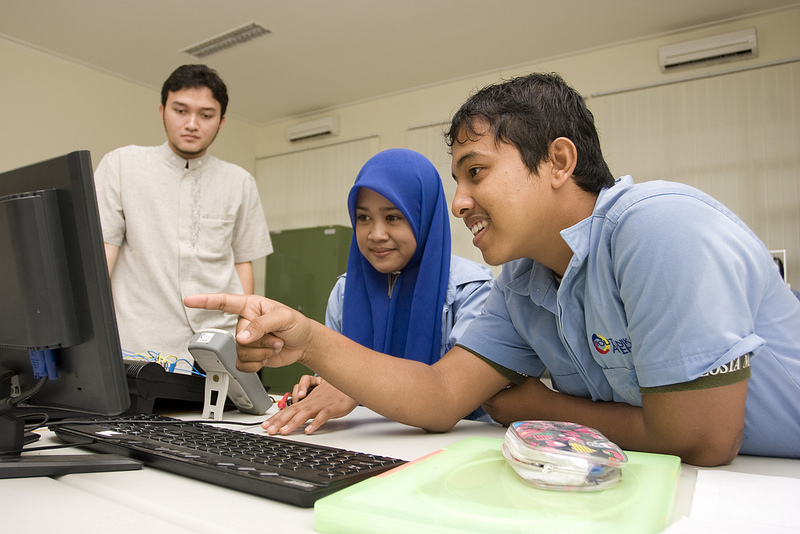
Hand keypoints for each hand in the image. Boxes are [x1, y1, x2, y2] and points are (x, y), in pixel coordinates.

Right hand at [184, 293, 315, 372]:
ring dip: (262, 352)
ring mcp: (246, 340)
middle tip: (277, 337)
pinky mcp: (249, 356)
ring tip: (275, 345)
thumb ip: (262, 325)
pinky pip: (242, 365)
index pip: (224, 302)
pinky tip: (267, 357)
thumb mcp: (283, 318)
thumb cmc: (296, 324)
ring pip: (240, 352)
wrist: (304, 344)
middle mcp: (245, 322)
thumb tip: (242, 337)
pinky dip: (257, 365)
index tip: (189, 300)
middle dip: (261, 340)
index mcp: (251, 306)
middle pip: (238, 336)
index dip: (205, 301)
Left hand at [263, 377, 357, 434]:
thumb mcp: (317, 390)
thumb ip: (306, 394)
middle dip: (279, 421)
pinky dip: (316, 423)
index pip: (288, 408)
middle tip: (269, 430)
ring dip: (293, 422)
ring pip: (305, 413)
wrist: (352, 380)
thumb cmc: (335, 387)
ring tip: (284, 431)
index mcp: (307, 399)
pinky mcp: (333, 407)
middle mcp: (311, 401)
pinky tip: (309, 430)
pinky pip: (323, 415)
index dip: (276, 417)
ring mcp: (321, 404)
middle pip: (292, 410)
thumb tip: (296, 399)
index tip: (265, 425)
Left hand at [481, 377, 554, 425]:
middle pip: (484, 402)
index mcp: (497, 401)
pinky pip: (499, 416)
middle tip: (494, 387)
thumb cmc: (538, 395)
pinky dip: (501, 410)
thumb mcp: (521, 378)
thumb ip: (508, 374)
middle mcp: (498, 413)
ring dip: (494, 402)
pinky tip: (510, 403)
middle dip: (488, 394)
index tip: (489, 380)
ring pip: (491, 410)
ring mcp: (503, 420)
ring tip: (502, 394)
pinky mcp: (509, 424)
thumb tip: (502, 370)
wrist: (550, 410)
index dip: (485, 385)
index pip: (481, 392)